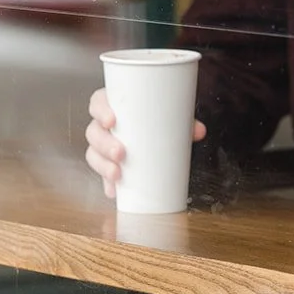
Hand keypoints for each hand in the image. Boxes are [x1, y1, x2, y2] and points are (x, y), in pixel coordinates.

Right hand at [84, 88, 206, 198]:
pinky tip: (114, 191)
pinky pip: (101, 174)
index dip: (100, 111)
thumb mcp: (167, 116)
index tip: (111, 120)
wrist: (155, 131)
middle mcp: (104, 125)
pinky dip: (108, 183)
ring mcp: (103, 145)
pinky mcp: (108, 164)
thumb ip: (183, 122)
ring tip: (117, 174)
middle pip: (94, 132)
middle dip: (104, 144)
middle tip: (120, 152)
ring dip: (103, 165)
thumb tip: (199, 131)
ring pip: (94, 154)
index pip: (98, 103)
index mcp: (114, 106)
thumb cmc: (154, 117)